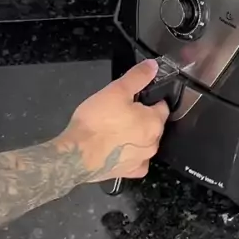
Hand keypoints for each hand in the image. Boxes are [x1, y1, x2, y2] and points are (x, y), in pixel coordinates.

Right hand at [56, 59, 168, 182]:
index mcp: (154, 122)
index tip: (134, 98)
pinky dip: (130, 155)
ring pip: (145, 143)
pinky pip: (135, 161)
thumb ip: (137, 77)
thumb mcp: (116, 90)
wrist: (76, 155)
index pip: (162, 106)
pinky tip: (118, 149)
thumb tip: (154, 66)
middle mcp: (153, 143)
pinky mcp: (129, 172)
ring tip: (116, 130)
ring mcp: (142, 160)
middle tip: (121, 112)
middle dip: (142, 118)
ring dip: (136, 136)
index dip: (149, 100)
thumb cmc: (97, 121)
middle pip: (153, 125)